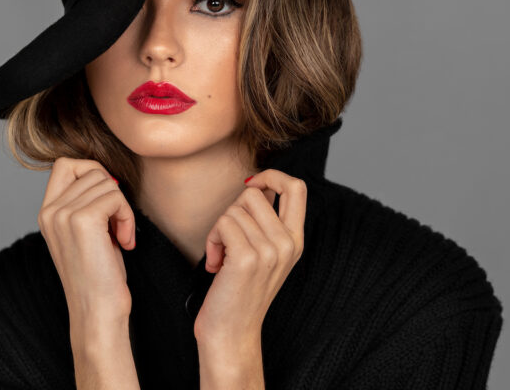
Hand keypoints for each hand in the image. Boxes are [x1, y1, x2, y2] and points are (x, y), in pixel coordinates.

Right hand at [37, 157, 135, 322]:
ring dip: (122, 208)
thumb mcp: (84, 233)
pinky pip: (116, 196)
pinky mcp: (82, 220)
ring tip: (118, 237)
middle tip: (115, 225)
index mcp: (46, 212)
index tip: (105, 205)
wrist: (96, 310)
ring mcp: (63, 214)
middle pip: (91, 170)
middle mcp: (50, 211)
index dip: (92, 174)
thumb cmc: (98, 275)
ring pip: (106, 182)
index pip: (65, 164)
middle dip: (112, 195)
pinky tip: (123, 242)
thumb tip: (105, 176)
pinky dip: (127, 217)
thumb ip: (84, 203)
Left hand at [194, 169, 306, 346]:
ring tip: (223, 257)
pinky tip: (217, 263)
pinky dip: (212, 240)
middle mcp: (287, 244)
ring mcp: (269, 251)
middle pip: (254, 194)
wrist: (232, 334)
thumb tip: (256, 185)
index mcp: (296, 240)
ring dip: (219, 230)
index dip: (272, 175)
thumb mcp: (265, 255)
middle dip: (233, 211)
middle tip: (229, 240)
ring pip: (234, 209)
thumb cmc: (241, 292)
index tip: (252, 185)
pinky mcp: (247, 258)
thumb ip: (267, 223)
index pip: (297, 187)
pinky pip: (222, 224)